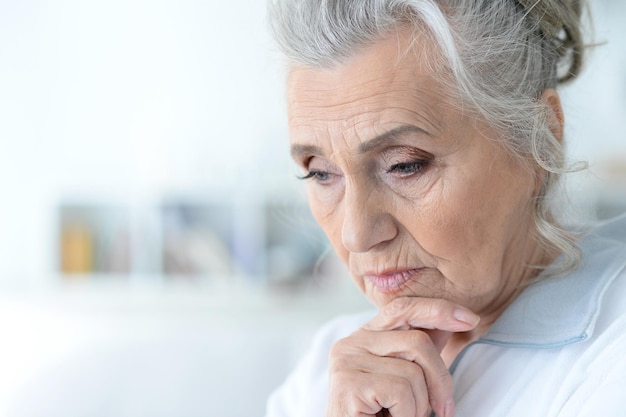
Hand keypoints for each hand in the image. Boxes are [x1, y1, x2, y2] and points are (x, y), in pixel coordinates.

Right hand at [326, 297, 479, 416]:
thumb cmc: (380, 413)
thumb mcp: (404, 377)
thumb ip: (420, 351)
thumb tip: (457, 320)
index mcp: (364, 337)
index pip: (403, 308)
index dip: (437, 309)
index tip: (469, 320)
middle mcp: (351, 343)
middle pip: (417, 342)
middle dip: (440, 379)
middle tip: (444, 410)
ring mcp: (347, 362)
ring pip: (412, 373)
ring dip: (418, 406)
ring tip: (400, 416)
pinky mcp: (348, 383)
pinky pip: (400, 392)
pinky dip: (406, 414)